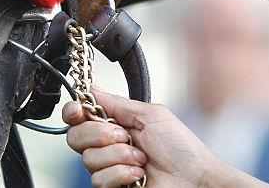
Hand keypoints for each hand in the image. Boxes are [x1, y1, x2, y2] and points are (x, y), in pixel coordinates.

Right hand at [62, 88, 268, 187]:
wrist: (194, 180)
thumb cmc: (181, 148)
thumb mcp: (151, 115)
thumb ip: (118, 103)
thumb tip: (92, 89)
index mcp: (116, 123)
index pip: (80, 116)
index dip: (73, 112)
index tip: (79, 111)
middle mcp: (108, 144)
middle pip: (75, 137)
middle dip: (99, 134)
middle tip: (125, 136)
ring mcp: (110, 167)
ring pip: (88, 160)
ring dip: (118, 156)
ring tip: (141, 159)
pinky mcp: (113, 186)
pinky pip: (99, 180)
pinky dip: (121, 174)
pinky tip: (139, 174)